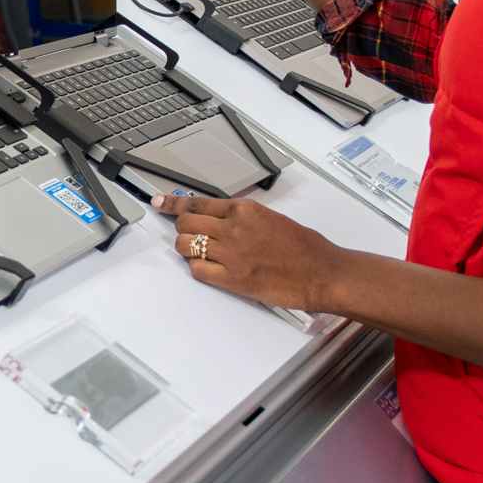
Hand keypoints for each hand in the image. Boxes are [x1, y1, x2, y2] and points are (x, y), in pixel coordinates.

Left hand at [157, 192, 343, 312]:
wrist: (322, 272)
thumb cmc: (305, 247)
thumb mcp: (272, 218)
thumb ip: (243, 218)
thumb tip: (221, 220)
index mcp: (244, 210)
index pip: (196, 203)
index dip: (173, 204)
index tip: (160, 204)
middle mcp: (233, 228)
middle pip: (185, 224)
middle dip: (183, 230)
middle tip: (191, 236)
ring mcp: (231, 254)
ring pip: (186, 246)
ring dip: (187, 250)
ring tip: (200, 254)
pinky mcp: (232, 279)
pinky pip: (197, 271)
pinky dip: (198, 269)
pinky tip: (210, 269)